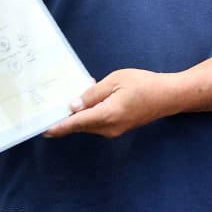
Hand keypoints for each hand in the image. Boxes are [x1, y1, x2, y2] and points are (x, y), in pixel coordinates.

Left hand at [43, 68, 178, 138]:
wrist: (168, 96)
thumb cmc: (144, 84)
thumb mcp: (116, 80)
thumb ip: (92, 93)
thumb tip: (73, 105)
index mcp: (107, 115)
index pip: (76, 123)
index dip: (58, 126)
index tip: (42, 129)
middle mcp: (108, 128)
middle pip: (80, 125)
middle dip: (67, 116)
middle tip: (53, 103)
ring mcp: (114, 130)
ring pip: (88, 124)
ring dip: (79, 113)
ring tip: (76, 94)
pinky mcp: (119, 128)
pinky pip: (98, 123)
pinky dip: (90, 114)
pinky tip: (91, 100)